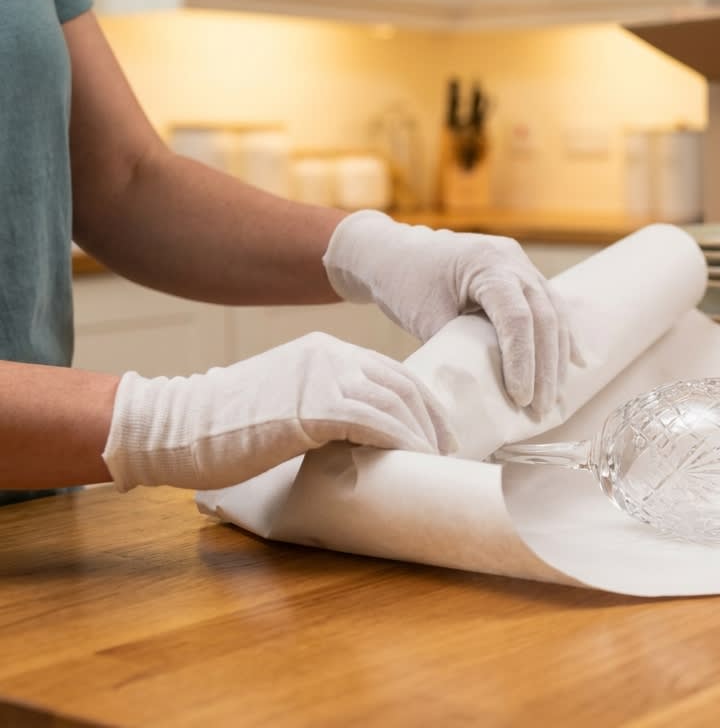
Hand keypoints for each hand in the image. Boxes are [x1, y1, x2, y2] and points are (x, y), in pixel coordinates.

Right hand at [101, 333, 456, 490]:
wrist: (175, 428)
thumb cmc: (225, 428)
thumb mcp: (286, 402)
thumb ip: (324, 405)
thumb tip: (360, 440)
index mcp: (325, 350)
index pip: (393, 373)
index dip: (423, 405)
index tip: (439, 435)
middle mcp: (329, 355)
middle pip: (403, 385)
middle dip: (432, 422)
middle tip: (449, 454)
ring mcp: (321, 377)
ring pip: (395, 403)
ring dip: (422, 437)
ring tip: (437, 465)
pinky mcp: (313, 407)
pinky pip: (375, 422)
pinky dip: (400, 442)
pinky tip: (413, 461)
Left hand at [322, 211, 577, 411]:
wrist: (393, 251)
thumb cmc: (403, 280)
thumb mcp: (424, 316)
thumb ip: (455, 349)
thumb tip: (480, 393)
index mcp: (487, 264)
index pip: (518, 318)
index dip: (524, 361)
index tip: (521, 398)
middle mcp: (513, 261)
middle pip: (545, 318)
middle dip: (546, 368)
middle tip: (541, 409)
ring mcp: (522, 266)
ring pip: (554, 314)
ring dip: (556, 358)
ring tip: (552, 398)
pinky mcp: (523, 276)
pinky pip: (550, 308)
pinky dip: (560, 338)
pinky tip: (574, 363)